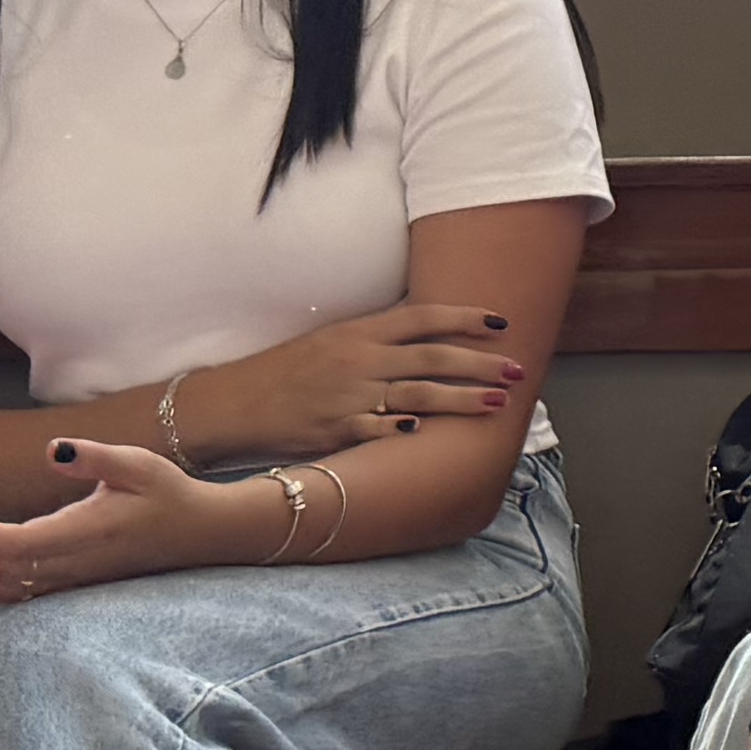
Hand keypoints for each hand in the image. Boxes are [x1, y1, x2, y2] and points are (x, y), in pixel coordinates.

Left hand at [0, 438, 272, 605]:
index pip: (7, 545)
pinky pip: (6, 595)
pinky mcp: (64, 586)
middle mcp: (69, 566)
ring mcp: (66, 582)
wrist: (199, 535)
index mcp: (82, 534)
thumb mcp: (138, 463)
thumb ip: (94, 458)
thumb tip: (52, 450)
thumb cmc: (167, 494)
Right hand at [194, 299, 530, 461]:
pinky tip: (432, 432)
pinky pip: (380, 430)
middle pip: (433, 358)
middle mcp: (359, 360)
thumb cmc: (286, 372)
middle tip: (517, 369)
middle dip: (481, 364)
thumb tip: (427, 333)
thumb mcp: (332, 341)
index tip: (502, 322)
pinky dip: (405, 430)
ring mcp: (349, 396)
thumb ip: (378, 339)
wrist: (232, 403)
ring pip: (419, 394)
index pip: (422, 318)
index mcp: (359, 333)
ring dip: (463, 400)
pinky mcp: (336, 430)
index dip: (465, 318)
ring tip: (499, 404)